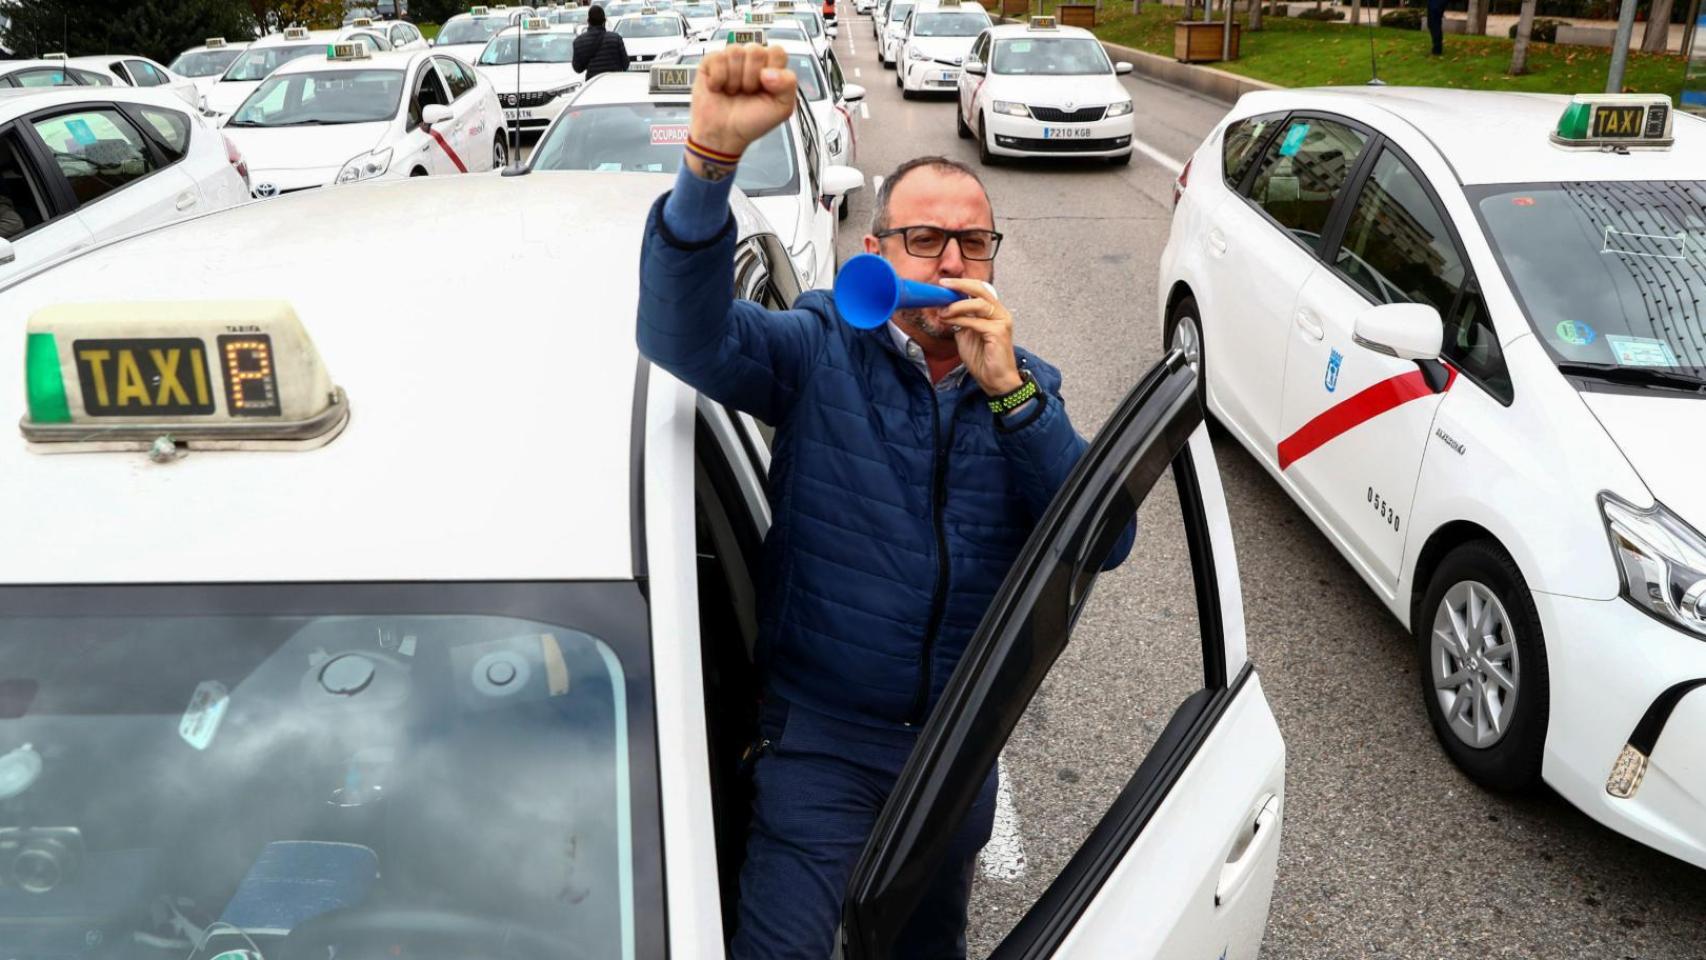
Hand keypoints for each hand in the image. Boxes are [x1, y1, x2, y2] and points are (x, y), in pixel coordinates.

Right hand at [687, 44, 797, 164]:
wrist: (724, 134)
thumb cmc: (752, 121)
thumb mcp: (782, 108)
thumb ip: (788, 85)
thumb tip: (768, 71)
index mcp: (770, 67)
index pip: (777, 51)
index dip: (772, 69)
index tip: (767, 87)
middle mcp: (751, 60)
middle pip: (756, 50)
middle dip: (752, 77)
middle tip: (748, 92)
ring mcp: (731, 59)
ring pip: (735, 52)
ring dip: (734, 79)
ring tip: (733, 92)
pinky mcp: (711, 61)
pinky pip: (717, 57)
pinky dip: (718, 78)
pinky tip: (719, 88)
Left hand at [938, 278, 1021, 396]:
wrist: (995, 381)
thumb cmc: (983, 360)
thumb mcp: (966, 335)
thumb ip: (960, 321)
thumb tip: (946, 310)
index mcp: (995, 312)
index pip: (980, 290)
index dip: (963, 284)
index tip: (944, 284)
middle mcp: (1001, 313)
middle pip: (982, 290)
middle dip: (960, 285)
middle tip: (944, 285)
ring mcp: (1001, 322)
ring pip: (977, 304)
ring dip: (956, 306)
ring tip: (943, 312)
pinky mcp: (998, 332)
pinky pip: (975, 321)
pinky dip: (959, 319)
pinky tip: (949, 321)